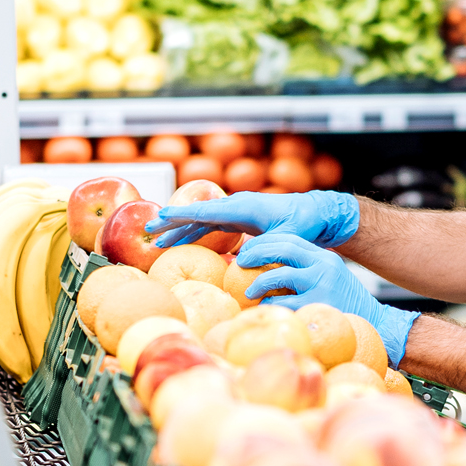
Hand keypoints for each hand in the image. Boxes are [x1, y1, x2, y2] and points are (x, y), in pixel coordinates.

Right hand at [147, 189, 358, 249]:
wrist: (316, 214)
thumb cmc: (304, 225)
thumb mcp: (287, 237)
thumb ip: (267, 246)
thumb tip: (241, 260)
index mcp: (245, 207)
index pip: (207, 211)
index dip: (182, 215)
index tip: (160, 217)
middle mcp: (236, 205)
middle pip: (197, 213)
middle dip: (172, 220)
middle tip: (148, 228)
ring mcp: (236, 211)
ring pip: (201, 220)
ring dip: (180, 229)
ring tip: (157, 240)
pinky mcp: (238, 219)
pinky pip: (210, 225)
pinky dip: (194, 232)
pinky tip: (181, 242)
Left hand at [239, 233, 418, 365]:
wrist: (375, 323)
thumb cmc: (344, 305)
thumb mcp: (328, 279)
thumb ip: (305, 272)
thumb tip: (268, 270)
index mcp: (324, 257)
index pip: (290, 239)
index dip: (265, 242)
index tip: (247, 250)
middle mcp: (323, 265)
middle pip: (283, 248)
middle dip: (257, 252)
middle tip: (240, 263)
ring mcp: (322, 284)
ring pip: (280, 274)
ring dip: (259, 282)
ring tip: (248, 292)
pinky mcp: (319, 304)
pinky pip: (284, 303)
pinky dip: (269, 305)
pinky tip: (263, 310)